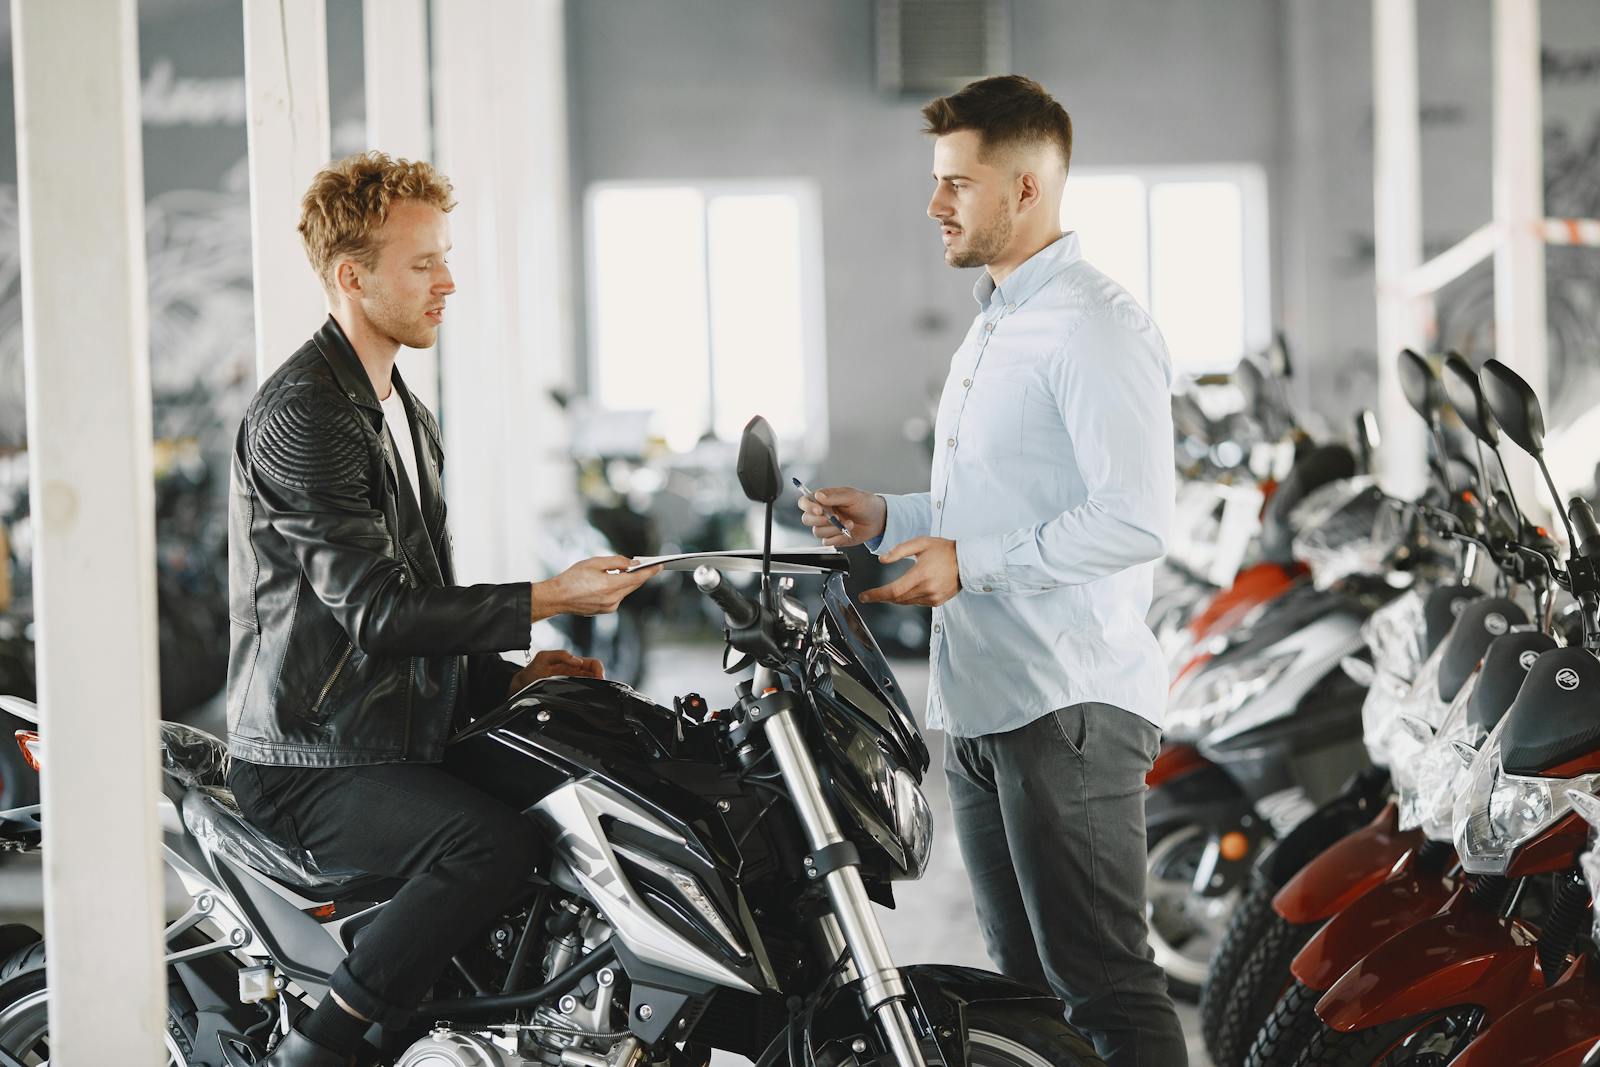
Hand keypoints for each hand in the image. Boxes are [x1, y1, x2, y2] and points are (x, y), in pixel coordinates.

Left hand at [509, 649, 603, 694]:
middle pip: (595, 676)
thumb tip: (578, 661)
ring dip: (595, 689)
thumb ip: (560, 655)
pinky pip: (582, 694)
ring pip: (591, 686)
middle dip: (600, 680)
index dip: (599, 669)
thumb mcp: (544, 658)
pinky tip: (585, 699)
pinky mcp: (568, 694)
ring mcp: (572, 684)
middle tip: (599, 688)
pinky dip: (588, 696)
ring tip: (593, 695)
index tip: (599, 677)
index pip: (593, 664)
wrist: (521, 686)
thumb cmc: (532, 670)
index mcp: (572, 664)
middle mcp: (575, 674)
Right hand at [533, 556, 660, 619]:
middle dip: (640, 575)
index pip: (636, 578)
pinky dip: (619, 588)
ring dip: (627, 581)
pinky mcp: (605, 611)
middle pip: (633, 586)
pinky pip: (618, 597)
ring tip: (627, 570)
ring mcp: (609, 607)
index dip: (649, 572)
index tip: (659, 566)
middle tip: (648, 565)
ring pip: (625, 591)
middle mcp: (613, 600)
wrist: (557, 598)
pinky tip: (614, 581)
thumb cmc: (572, 578)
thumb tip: (632, 563)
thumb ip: (616, 562)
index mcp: (610, 586)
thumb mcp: (594, 562)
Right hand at [797, 486, 886, 547]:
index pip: (805, 502)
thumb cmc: (865, 504)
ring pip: (817, 532)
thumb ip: (834, 496)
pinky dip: (838, 538)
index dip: (808, 506)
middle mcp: (822, 513)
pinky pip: (827, 542)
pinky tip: (848, 532)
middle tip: (837, 518)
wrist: (877, 519)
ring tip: (849, 523)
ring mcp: (827, 526)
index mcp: (823, 500)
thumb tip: (818, 495)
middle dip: (821, 521)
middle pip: (807, 519)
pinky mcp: (833, 538)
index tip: (819, 510)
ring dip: (834, 529)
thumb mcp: (852, 496)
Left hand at [859, 537, 960, 606]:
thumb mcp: (920, 543)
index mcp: (921, 574)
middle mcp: (927, 589)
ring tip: (885, 592)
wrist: (967, 561)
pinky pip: (916, 603)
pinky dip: (907, 599)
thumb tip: (882, 559)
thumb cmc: (945, 550)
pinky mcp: (937, 602)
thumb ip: (899, 550)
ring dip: (894, 598)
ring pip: (905, 602)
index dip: (876, 595)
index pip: (893, 590)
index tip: (864, 596)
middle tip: (870, 596)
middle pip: (897, 599)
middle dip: (881, 597)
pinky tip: (906, 591)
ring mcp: (933, 597)